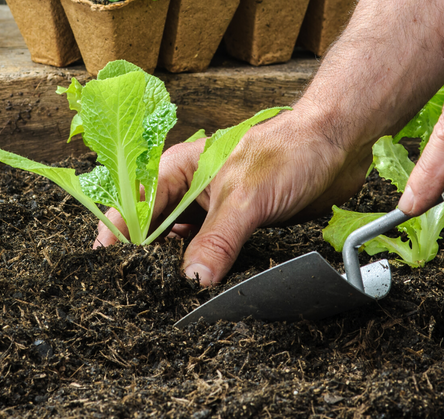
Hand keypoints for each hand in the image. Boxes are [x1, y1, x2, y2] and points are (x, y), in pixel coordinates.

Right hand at [94, 103, 372, 284]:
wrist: (338, 144)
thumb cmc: (289, 151)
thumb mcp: (245, 197)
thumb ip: (217, 239)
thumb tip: (191, 280)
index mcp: (180, 169)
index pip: (136, 205)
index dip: (118, 235)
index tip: (106, 266)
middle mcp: (192, 190)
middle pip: (156, 230)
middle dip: (147, 259)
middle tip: (139, 293)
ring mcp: (216, 210)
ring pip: (185, 246)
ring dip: (179, 269)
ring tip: (168, 299)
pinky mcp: (240, 227)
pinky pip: (215, 255)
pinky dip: (208, 272)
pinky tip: (206, 292)